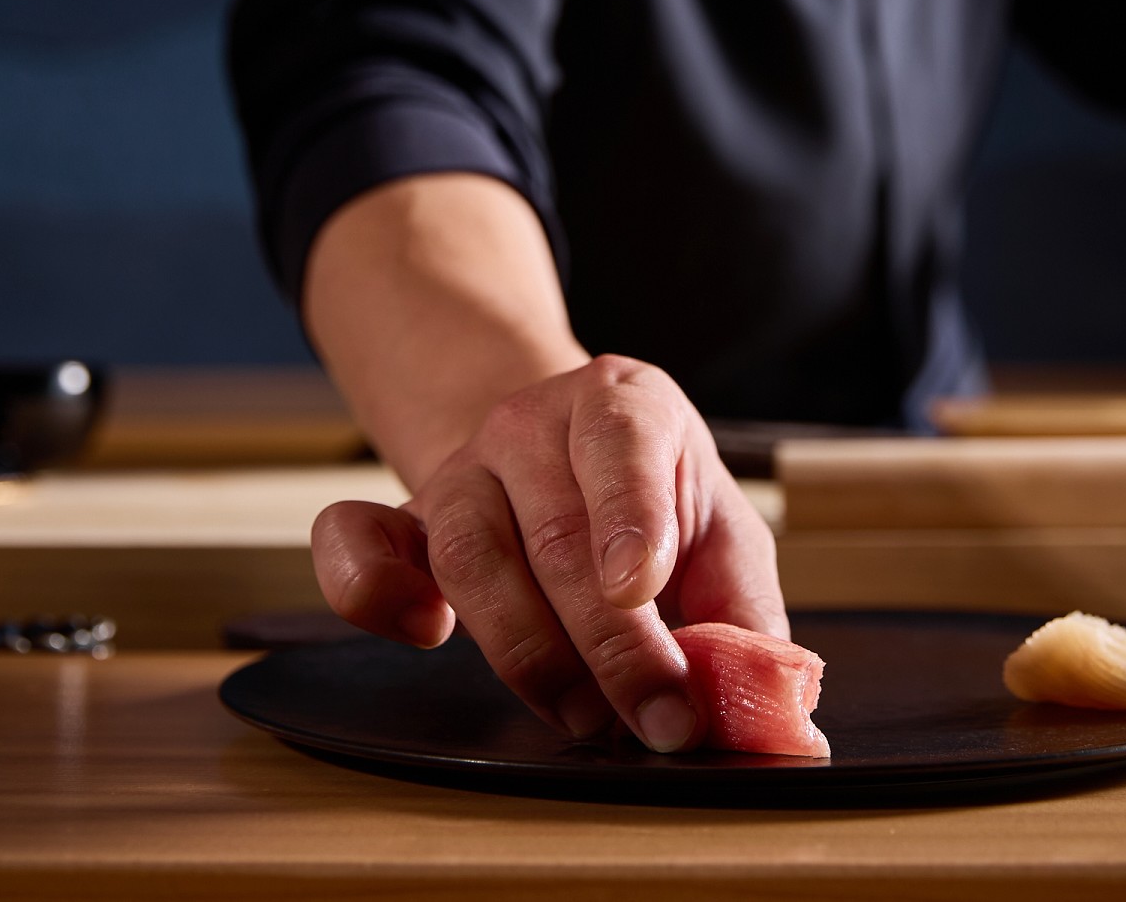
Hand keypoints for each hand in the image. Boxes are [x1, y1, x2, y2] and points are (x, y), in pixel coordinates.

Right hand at [309, 355, 787, 751]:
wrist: (564, 459)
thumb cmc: (659, 509)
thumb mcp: (723, 540)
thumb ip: (747, 620)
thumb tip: (770, 711)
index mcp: (625, 406)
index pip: (623, 445)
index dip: (632, 519)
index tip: (642, 591)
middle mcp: (532, 423)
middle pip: (554, 532)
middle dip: (609, 643)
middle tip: (655, 720)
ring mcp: (460, 469)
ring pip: (468, 555)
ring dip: (525, 651)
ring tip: (583, 714)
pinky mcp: (403, 518)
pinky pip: (356, 542)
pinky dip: (374, 592)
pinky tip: (424, 634)